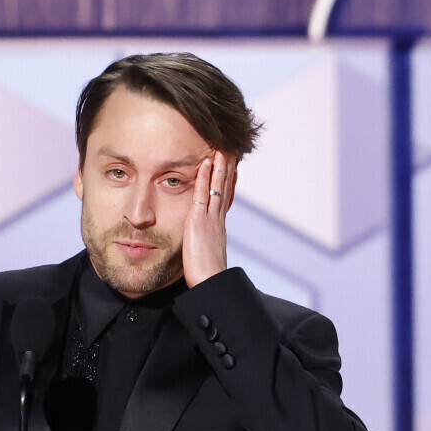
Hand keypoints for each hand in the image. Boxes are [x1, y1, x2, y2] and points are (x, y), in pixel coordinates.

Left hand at [181, 153, 234, 287]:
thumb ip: (204, 245)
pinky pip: (202, 194)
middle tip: (231, 149)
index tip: (231, 166)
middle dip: (228, 168)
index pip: (225, 198)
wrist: (211, 283)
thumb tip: (203, 245)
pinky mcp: (199, 221)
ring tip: (222, 147)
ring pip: (218, 186)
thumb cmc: (206, 276)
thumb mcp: (206, 256)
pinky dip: (204, 177)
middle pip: (226, 188)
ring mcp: (210, 218)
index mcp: (218, 226)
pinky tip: (206, 163)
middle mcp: (218, 219)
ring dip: (220, 166)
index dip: (228, 181)